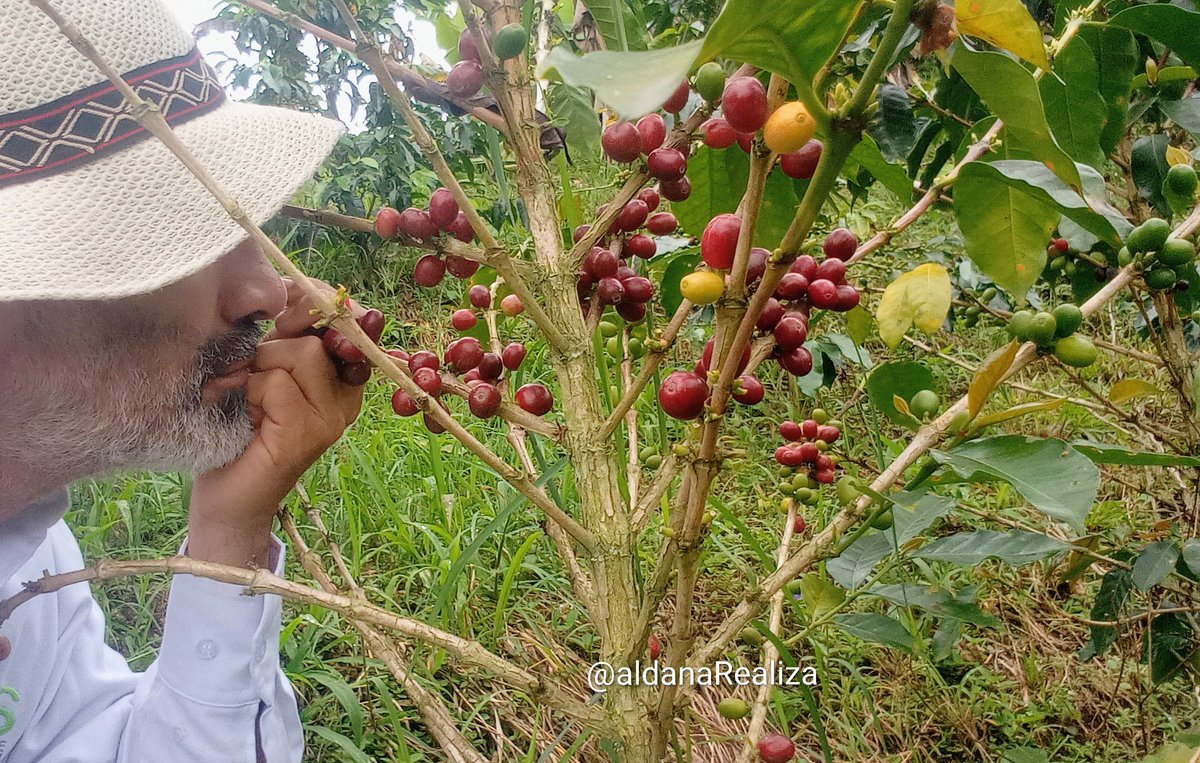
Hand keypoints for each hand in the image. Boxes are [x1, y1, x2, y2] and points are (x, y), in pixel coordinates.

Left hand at [187, 279, 367, 567]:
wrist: (226, 499)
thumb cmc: (238, 430)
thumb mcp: (263, 370)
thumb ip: (283, 337)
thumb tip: (284, 291)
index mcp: (342, 379)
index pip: (349, 319)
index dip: (315, 303)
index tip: (281, 315)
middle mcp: (346, 398)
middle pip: (319, 333)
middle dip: (272, 343)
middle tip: (247, 373)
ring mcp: (331, 419)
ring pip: (302, 353)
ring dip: (257, 368)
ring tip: (244, 398)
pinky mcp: (307, 435)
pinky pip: (277, 383)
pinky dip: (247, 391)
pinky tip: (242, 416)